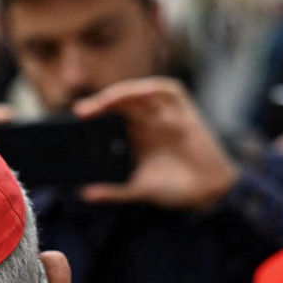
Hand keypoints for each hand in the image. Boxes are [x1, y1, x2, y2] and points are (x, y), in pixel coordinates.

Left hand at [73, 77, 238, 209]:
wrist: (208, 191)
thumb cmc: (174, 188)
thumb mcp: (139, 189)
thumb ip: (114, 191)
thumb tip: (85, 193)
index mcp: (132, 137)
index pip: (107, 118)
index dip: (92, 116)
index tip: (73, 124)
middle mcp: (146, 122)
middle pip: (119, 104)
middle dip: (100, 104)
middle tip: (81, 112)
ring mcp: (164, 115)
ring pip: (138, 94)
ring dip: (121, 94)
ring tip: (103, 102)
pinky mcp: (184, 111)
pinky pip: (166, 91)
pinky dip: (151, 89)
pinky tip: (137, 94)